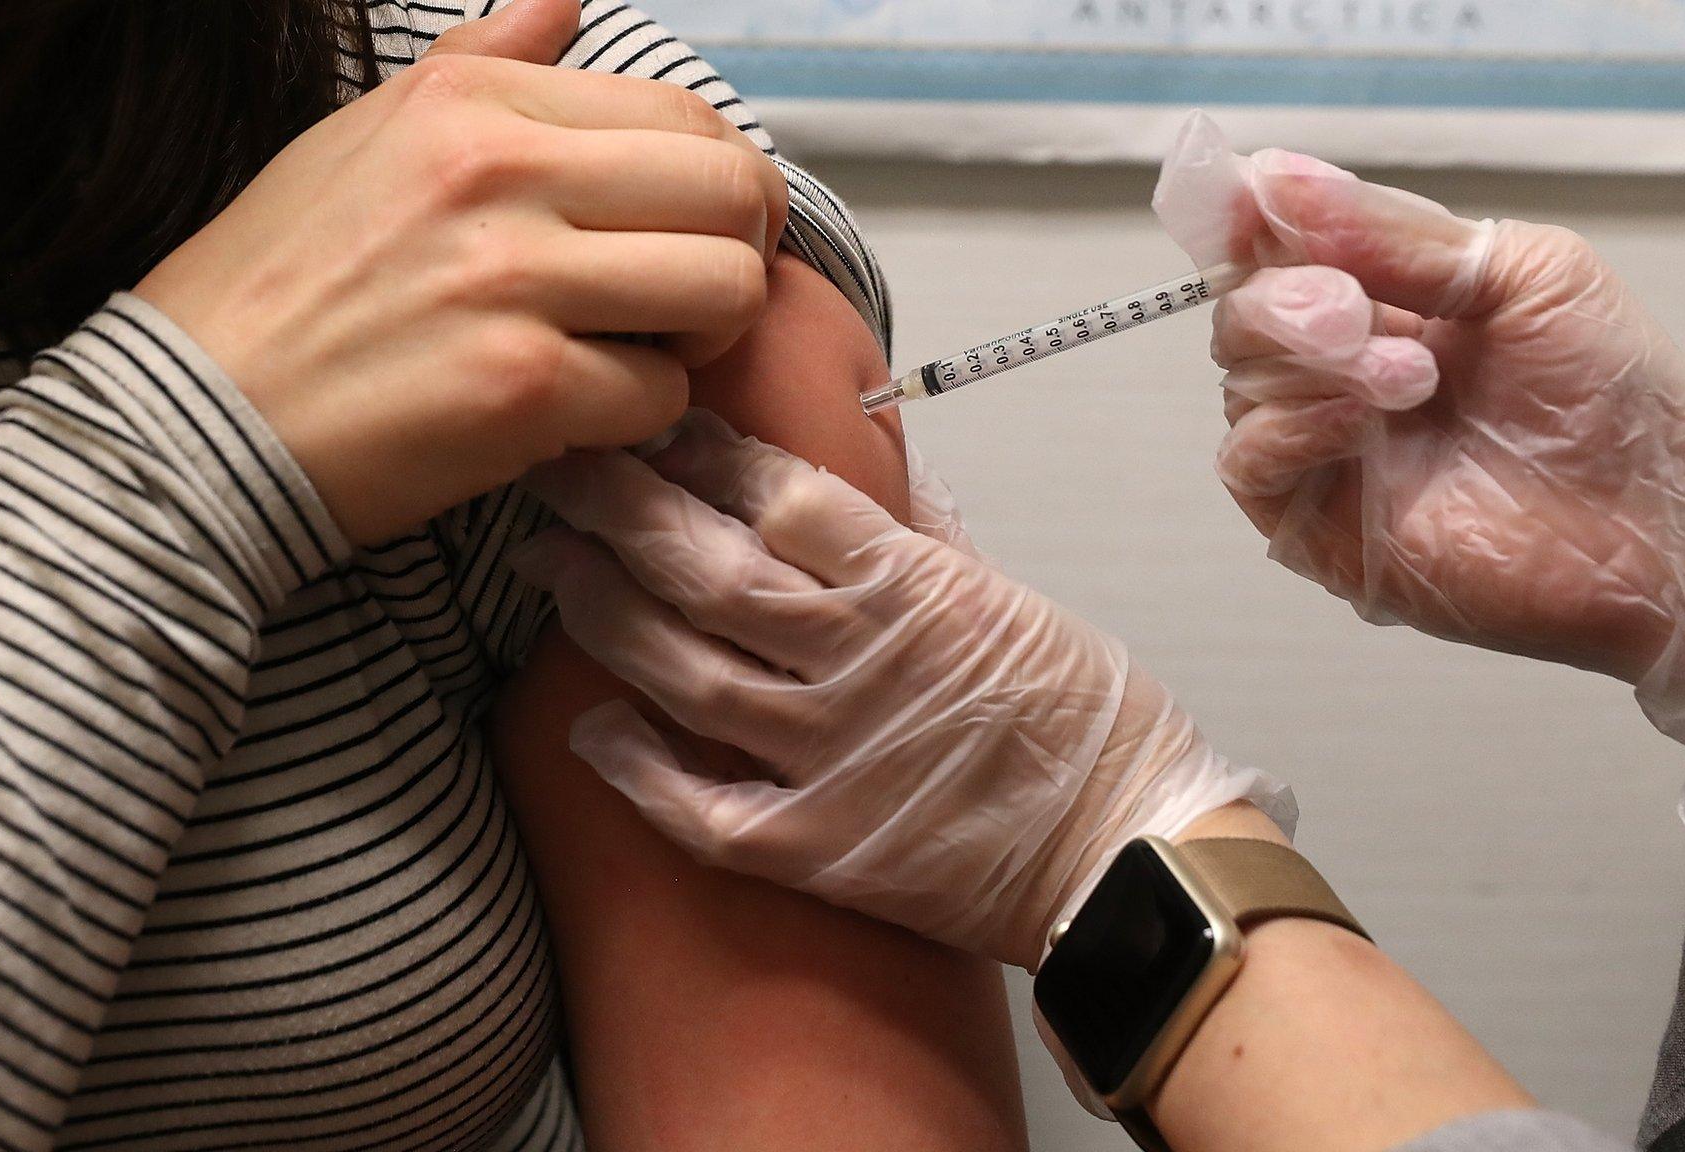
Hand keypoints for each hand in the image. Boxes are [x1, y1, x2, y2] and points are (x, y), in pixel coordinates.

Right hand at [134, 0, 787, 544]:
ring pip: (723, 292)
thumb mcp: (368, 134)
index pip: (687, 113)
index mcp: (474, 99)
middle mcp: (500, 170)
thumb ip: (483, 61)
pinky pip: (661, 395)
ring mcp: (514, 279)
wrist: (195, 418)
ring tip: (641, 351)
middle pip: (732, 193)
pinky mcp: (520, 387)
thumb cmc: (281, 284)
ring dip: (702, 337)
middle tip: (690, 299)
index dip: (722, 184)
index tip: (692, 231)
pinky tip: (576, 412)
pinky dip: (634, 416)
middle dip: (740, 255)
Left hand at [510, 411, 1292, 969]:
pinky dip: (639, 768)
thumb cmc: (1089, 723)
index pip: (781, 493)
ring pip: (688, 671)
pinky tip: (589, 727)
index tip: (651, 421)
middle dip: (618, 510)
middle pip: (710, 568)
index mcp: (914, 587)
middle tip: (555, 476)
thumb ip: (927, 534)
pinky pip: (701, 807)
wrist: (1131, 854)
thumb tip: (870, 464)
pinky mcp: (818, 847)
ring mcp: (832, 757)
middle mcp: (861, 660)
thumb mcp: (1017, 596)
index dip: (701, 451)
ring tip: (554, 570)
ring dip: (607, 615)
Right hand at [1155, 115, 1684, 831]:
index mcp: (1378, 298)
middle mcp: (1336, 370)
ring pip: (1240, 381)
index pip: (1273, 248)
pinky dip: (1292, 426)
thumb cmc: (1610, 392)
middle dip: (1289, 298)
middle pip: (1241, 311)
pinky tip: (1363, 421)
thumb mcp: (1517, 270)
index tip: (1247, 204)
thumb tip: (1280, 180)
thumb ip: (1392, 232)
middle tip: (1355, 311)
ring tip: (1413, 379)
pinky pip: (1249, 460)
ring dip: (1315, 365)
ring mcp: (1321, 446)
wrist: (1657, 508)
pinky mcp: (1313, 521)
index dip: (1244, 220)